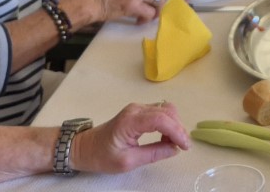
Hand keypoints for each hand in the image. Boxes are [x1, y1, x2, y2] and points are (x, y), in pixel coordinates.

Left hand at [71, 101, 190, 173]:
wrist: (84, 147)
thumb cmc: (102, 156)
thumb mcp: (128, 161)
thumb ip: (153, 154)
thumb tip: (174, 149)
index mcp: (131, 121)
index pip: (161, 120)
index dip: (177, 132)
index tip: (185, 147)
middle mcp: (136, 109)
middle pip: (167, 111)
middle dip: (178, 129)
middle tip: (180, 147)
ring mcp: (137, 108)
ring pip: (166, 110)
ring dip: (174, 125)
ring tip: (172, 144)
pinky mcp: (138, 111)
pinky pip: (160, 112)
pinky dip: (168, 123)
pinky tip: (165, 137)